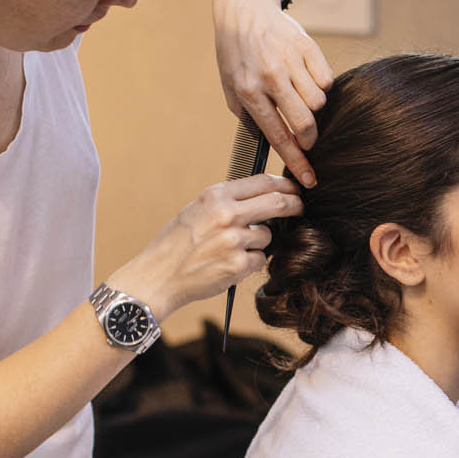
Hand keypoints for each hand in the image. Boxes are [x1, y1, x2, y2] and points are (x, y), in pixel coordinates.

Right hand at [111, 172, 302, 316]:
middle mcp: (225, 214)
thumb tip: (263, 195)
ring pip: (267, 236)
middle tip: (300, 209)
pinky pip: (259, 259)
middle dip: (294, 205)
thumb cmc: (176, 243)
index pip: (262, 181)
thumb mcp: (196, 209)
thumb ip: (226, 201)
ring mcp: (233, 240)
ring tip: (233, 248)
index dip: (284, 184)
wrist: (158, 275)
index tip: (294, 188)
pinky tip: (228, 264)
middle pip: (278, 203)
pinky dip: (250, 262)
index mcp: (215, 195)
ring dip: (259, 242)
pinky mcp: (238, 265)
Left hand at [211, 0, 332, 186]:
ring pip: (318, 102)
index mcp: (249, 90)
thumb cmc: (236, 53)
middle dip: (310, 139)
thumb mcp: (230, 86)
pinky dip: (321, 87)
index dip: (296, 161)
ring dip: (313, 109)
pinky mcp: (307, 47)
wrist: (244, 10)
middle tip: (307, 139)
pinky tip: (306, 81)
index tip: (309, 179)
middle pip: (305, 122)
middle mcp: (270, 76)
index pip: (277, 135)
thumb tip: (271, 141)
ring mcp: (290, 60)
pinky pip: (326, 80)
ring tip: (300, 100)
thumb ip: (247, 116)